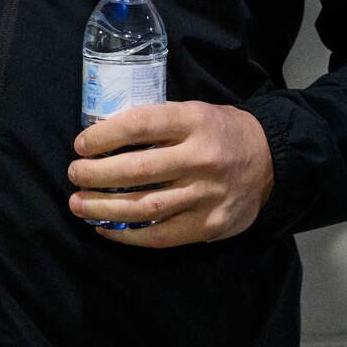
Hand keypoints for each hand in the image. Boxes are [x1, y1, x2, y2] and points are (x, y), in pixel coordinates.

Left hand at [68, 102, 272, 247]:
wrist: (272, 161)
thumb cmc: (221, 132)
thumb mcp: (194, 112)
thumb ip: (158, 123)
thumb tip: (104, 135)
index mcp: (195, 122)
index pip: (141, 125)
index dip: (104, 136)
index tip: (82, 144)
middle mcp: (201, 158)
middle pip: (137, 170)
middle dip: (96, 175)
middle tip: (75, 175)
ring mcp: (207, 195)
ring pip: (145, 206)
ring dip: (104, 208)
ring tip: (78, 205)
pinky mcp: (209, 225)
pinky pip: (161, 235)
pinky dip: (128, 235)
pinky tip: (105, 229)